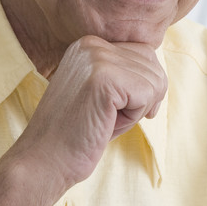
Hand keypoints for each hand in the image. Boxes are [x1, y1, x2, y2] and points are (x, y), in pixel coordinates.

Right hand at [9, 35, 167, 191]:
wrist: (45, 160)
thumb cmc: (79, 134)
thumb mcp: (105, 94)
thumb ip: (127, 75)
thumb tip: (161, 74)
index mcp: (89, 45)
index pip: (144, 54)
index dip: (141, 88)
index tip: (116, 109)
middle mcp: (92, 44)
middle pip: (154, 66)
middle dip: (142, 99)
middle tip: (107, 117)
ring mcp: (97, 58)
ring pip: (154, 82)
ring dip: (136, 110)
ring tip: (103, 119)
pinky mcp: (103, 78)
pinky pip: (148, 94)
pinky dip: (134, 116)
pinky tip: (106, 123)